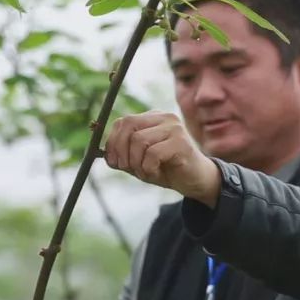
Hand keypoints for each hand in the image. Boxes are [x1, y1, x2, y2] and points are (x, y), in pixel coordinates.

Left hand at [103, 111, 221, 206]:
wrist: (195, 181)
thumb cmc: (166, 170)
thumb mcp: (139, 161)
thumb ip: (122, 155)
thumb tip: (104, 155)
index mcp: (152, 118)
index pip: (123, 121)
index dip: (112, 142)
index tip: (113, 161)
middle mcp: (163, 117)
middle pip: (128, 126)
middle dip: (120, 150)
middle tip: (125, 168)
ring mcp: (174, 128)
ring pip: (138, 141)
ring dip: (136, 163)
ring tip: (146, 172)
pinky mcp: (181, 142)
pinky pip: (152, 154)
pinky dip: (148, 169)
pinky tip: (157, 173)